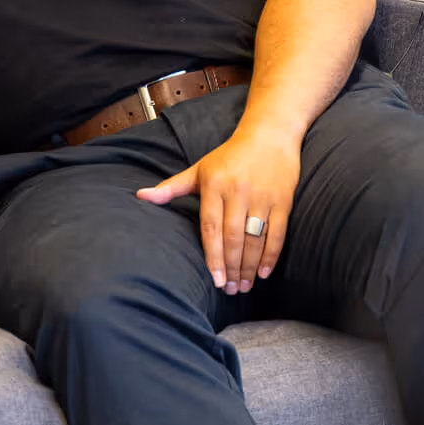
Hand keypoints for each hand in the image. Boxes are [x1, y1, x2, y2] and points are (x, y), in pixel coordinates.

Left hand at [136, 123, 301, 293]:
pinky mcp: (283, 200)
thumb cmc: (230, 155)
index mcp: (215, 185)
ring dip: (249, 267)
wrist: (270, 133)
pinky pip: (277, 234)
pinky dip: (270, 256)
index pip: (211, 228)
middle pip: (233, 238)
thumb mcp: (200, 168)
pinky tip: (262, 274)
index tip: (214, 280)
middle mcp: (238, 191)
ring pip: (255, 239)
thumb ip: (171, 187)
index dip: (213, 257)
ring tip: (243, 287)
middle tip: (229, 290)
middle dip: (231, 268)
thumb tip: (140, 196)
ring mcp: (263, 197)